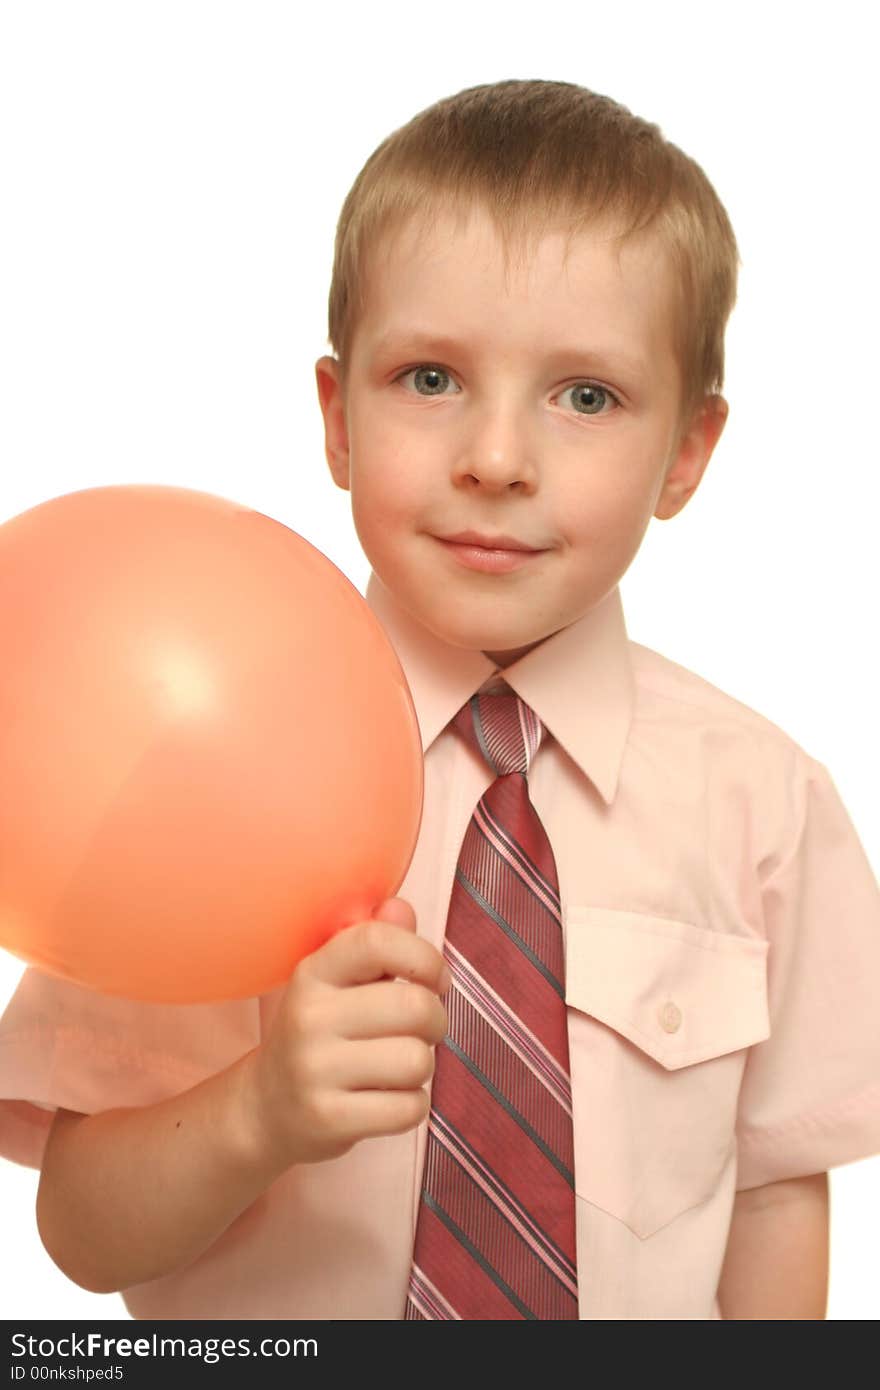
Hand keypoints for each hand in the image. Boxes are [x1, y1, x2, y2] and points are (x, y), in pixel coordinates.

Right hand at [242, 897, 449, 1169]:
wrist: (266, 1108)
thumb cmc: (322, 1034)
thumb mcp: (338, 982)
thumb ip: (376, 943)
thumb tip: (401, 907)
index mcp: (313, 973)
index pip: (377, 941)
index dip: (424, 957)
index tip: (435, 979)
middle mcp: (309, 1017)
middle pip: (414, 1006)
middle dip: (436, 1020)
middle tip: (421, 1031)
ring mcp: (314, 1071)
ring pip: (417, 1061)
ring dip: (423, 1067)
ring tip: (398, 1066)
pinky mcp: (328, 1119)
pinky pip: (409, 1109)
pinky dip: (412, 1105)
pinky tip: (388, 1098)